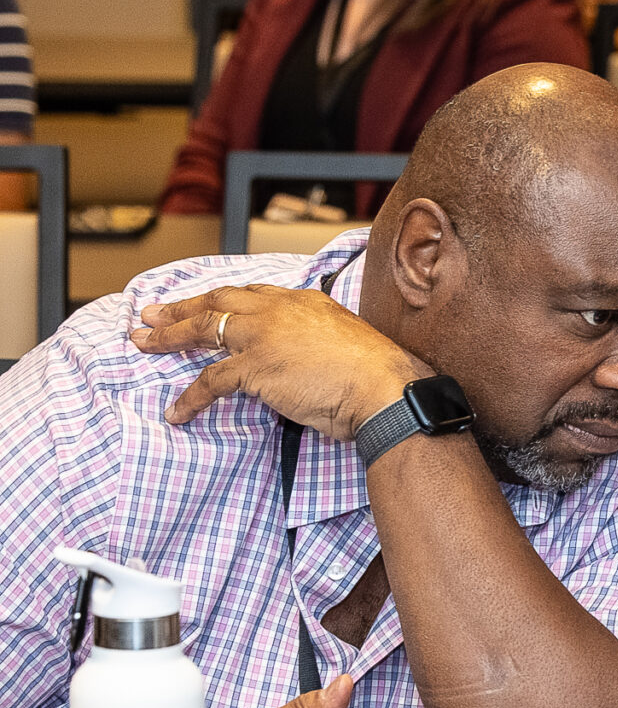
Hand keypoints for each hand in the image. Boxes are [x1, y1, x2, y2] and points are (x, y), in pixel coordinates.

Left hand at [131, 284, 428, 442]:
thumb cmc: (375, 375)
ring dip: (169, 337)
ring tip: (143, 342)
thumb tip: (307, 359)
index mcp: (304, 302)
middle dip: (181, 306)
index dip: (223, 299)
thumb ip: (318, 342)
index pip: (253, 294)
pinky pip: (210, 381)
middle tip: (152, 312)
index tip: (204, 303)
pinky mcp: (255, 367)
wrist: (384, 388)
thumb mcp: (346, 342)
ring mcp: (264, 336)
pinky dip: (189, 398)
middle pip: (219, 301)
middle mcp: (280, 311)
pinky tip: (175, 412)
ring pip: (204, 329)